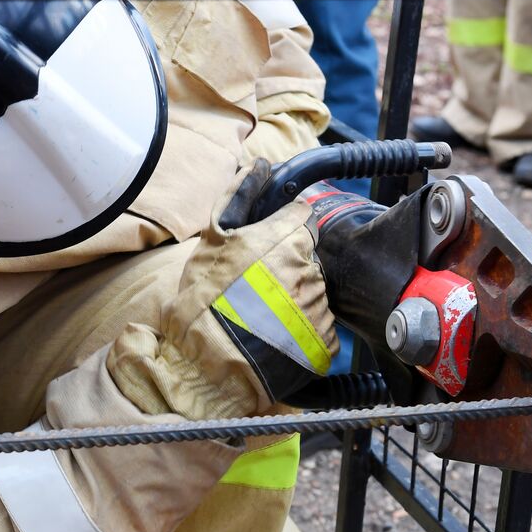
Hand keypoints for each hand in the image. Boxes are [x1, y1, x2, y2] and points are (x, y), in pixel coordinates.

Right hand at [109, 178, 335, 419]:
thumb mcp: (213, 240)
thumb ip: (238, 197)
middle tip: (252, 291)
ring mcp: (321, 308)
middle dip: (285, 270)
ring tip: (258, 318)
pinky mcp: (326, 342)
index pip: (303, 221)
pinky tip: (272, 338)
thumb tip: (258, 166)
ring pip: (312, 293)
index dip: (282, 234)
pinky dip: (299, 332)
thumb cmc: (205, 300)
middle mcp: (312, 270)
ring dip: (291, 302)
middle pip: (307, 259)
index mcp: (290, 240)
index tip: (264, 250)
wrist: (208, 364)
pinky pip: (318, 328)